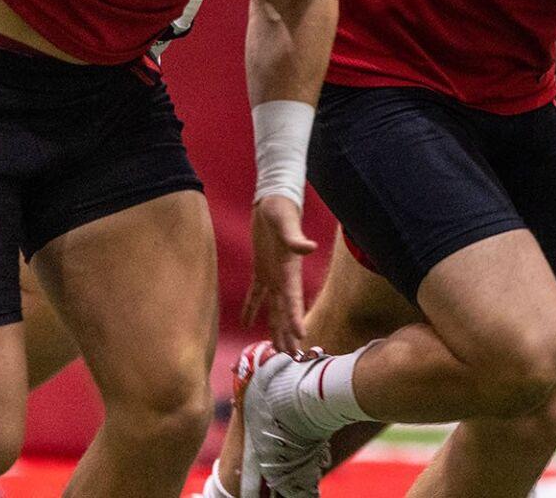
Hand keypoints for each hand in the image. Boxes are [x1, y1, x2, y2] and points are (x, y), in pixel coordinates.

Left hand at [243, 196, 315, 352]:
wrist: (274, 200)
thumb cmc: (282, 209)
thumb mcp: (286, 222)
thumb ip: (295, 237)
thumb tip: (309, 247)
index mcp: (290, 270)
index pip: (294, 299)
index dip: (296, 318)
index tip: (301, 338)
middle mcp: (284, 277)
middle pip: (286, 310)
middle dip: (289, 333)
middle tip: (291, 355)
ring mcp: (274, 274)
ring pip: (274, 308)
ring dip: (275, 327)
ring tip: (277, 348)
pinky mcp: (262, 269)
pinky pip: (256, 294)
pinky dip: (252, 308)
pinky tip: (246, 322)